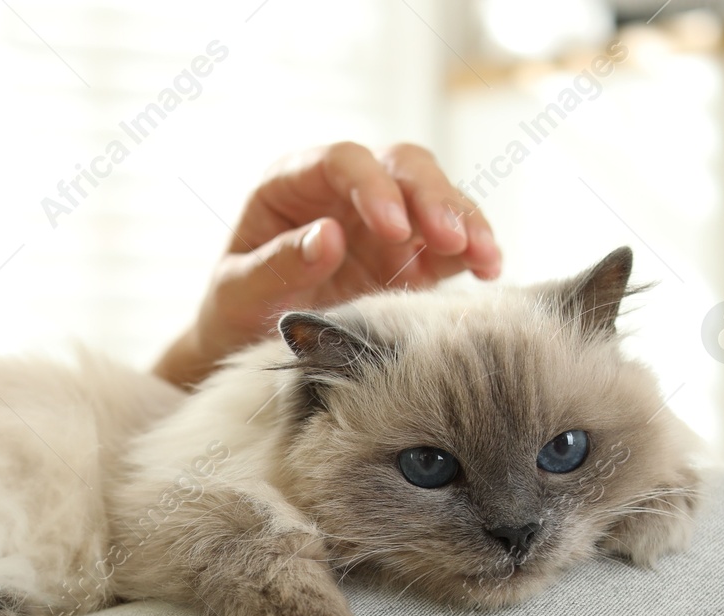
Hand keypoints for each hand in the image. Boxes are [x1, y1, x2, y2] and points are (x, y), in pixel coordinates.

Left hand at [156, 142, 500, 385]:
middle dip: (431, 197)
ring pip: (436, 196)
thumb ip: (276, 264)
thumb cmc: (233, 310)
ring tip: (484, 257)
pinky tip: (490, 270)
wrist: (248, 346)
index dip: (372, 187)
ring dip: (464, 221)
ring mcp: (383, 220)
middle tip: (450, 240)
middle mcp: (345, 190)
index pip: (342, 161)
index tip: (393, 228)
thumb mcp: (238, 292)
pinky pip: (450, 241)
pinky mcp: (411, 254)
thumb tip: (328, 236)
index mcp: (294, 182)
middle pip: (402, 166)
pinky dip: (473, 250)